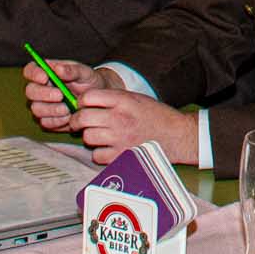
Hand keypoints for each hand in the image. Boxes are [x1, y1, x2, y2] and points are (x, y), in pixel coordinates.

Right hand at [24, 57, 104, 128]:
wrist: (97, 101)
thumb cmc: (88, 82)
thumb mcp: (85, 73)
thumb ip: (72, 70)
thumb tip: (58, 69)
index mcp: (46, 72)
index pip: (30, 70)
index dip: (34, 73)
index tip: (44, 77)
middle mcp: (40, 89)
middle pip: (30, 91)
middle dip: (43, 94)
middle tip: (60, 95)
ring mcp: (42, 105)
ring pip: (36, 109)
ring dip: (52, 109)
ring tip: (68, 108)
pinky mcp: (48, 120)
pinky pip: (46, 122)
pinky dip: (57, 121)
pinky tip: (69, 117)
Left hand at [61, 87, 197, 165]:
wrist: (177, 135)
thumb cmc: (156, 116)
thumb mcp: (135, 98)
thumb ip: (112, 98)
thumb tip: (85, 101)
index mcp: (123, 100)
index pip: (88, 97)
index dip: (82, 101)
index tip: (83, 106)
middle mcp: (119, 118)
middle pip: (83, 118)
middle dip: (77, 121)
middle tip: (79, 123)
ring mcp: (119, 138)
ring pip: (88, 137)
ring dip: (90, 137)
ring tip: (98, 136)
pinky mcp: (121, 156)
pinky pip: (96, 155)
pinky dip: (99, 153)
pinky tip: (107, 148)